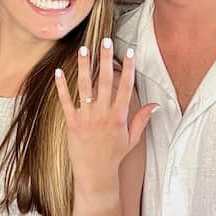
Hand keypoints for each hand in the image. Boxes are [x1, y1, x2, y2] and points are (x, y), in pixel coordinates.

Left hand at [55, 38, 156, 194]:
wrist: (95, 174)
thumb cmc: (114, 155)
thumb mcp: (132, 138)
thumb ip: (142, 119)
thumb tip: (157, 104)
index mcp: (119, 117)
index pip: (125, 87)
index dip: (128, 68)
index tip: (130, 52)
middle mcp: (103, 114)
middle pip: (105, 81)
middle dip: (105, 59)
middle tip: (105, 41)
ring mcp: (86, 118)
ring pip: (85, 87)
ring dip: (84, 67)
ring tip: (83, 49)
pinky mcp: (72, 123)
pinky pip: (66, 101)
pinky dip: (61, 86)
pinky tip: (59, 71)